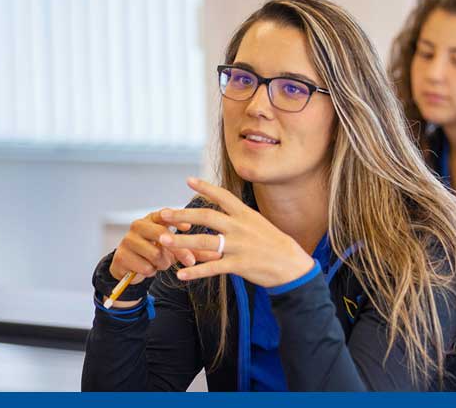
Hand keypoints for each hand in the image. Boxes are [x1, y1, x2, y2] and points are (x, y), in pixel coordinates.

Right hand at [108, 210, 207, 283]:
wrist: (131, 267)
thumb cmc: (157, 252)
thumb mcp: (176, 250)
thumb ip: (196, 250)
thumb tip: (220, 253)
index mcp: (152, 219)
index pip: (165, 214)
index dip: (176, 219)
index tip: (188, 228)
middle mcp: (139, 225)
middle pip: (161, 234)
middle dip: (178, 250)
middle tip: (189, 261)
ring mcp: (128, 239)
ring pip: (155, 253)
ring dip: (164, 263)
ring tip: (163, 263)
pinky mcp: (121, 255)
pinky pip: (145, 266)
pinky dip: (152, 271)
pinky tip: (150, 269)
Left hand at [157, 177, 315, 287]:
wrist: (292, 265)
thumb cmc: (275, 244)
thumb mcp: (259, 223)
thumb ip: (240, 218)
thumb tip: (225, 209)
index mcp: (245, 215)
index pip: (222, 196)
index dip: (205, 187)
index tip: (188, 180)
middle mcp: (240, 227)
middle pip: (206, 217)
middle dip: (183, 215)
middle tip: (163, 214)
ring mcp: (239, 246)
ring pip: (205, 242)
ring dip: (182, 242)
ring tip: (164, 241)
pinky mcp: (239, 265)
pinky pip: (212, 267)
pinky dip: (195, 271)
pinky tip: (180, 274)